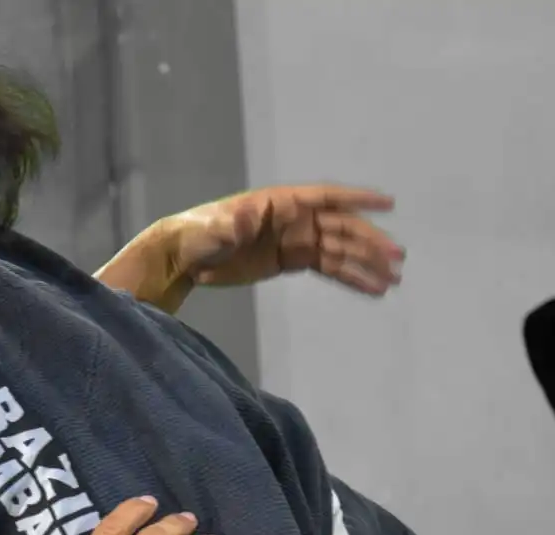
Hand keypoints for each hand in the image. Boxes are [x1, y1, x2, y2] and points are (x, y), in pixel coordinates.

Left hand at [165, 184, 404, 295]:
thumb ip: (232, 224)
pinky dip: (349, 278)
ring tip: (393, 280)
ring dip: (366, 264)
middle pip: (341, 228)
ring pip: (339, 251)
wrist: (184, 257)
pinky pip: (327, 268)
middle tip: (397, 259)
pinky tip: (371, 289)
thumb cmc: (197, 234)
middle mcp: (295, 219)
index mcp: (281, 204)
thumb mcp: (212, 229)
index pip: (326, 198)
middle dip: (370, 242)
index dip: (356, 199)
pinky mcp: (291, 261)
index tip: (388, 204)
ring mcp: (295, 240)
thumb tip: (247, 214)